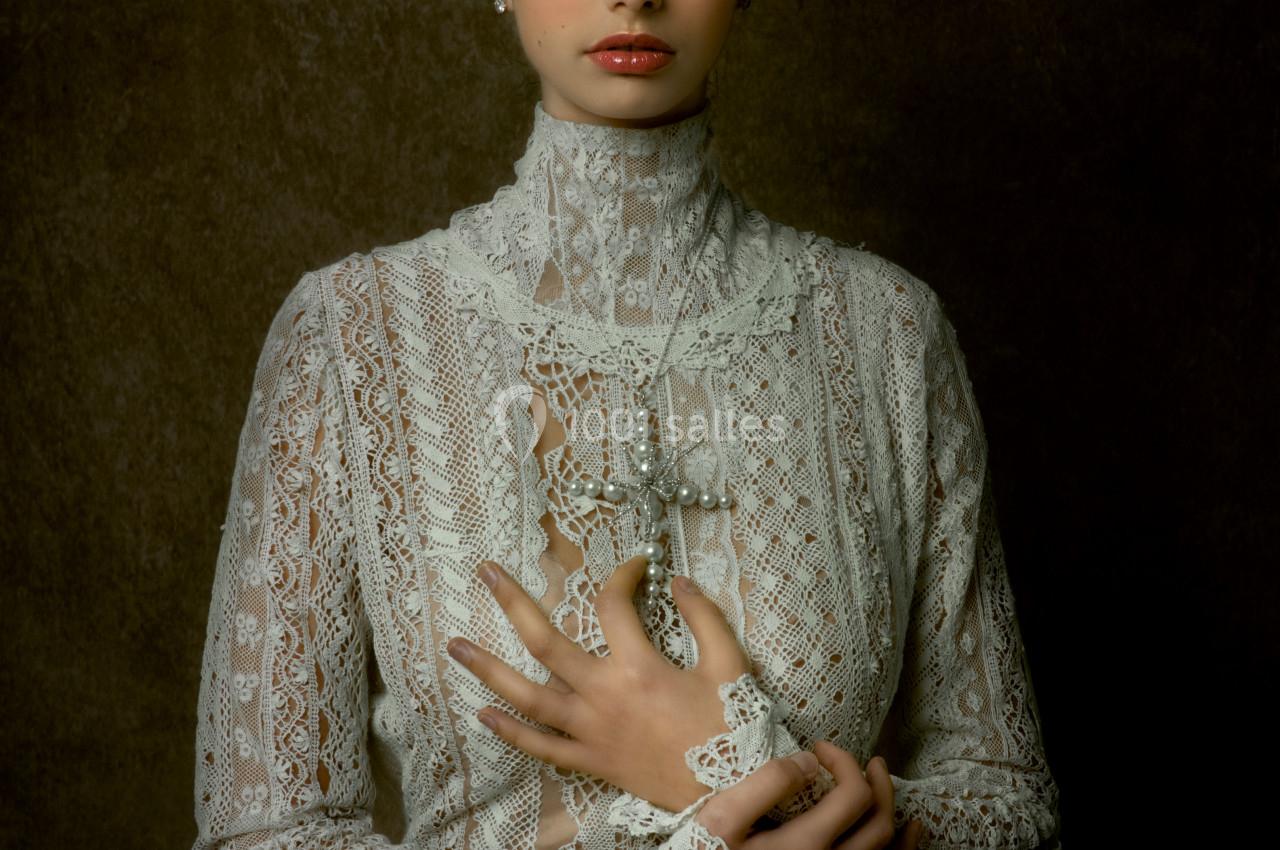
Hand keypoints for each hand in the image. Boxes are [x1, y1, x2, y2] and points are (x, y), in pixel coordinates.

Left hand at [447, 554, 751, 812]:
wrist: (730, 793)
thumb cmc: (732, 728)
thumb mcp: (730, 665)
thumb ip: (704, 616)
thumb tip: (678, 579)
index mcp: (639, 668)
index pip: (614, 605)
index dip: (622, 575)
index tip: (636, 565)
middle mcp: (604, 696)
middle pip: (545, 642)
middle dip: (512, 602)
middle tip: (486, 572)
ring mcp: (591, 731)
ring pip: (527, 696)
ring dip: (488, 669)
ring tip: (455, 646)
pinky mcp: (591, 760)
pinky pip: (540, 746)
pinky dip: (510, 731)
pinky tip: (484, 715)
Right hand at [697, 744, 924, 849]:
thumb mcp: (721, 819)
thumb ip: (765, 784)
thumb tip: (808, 761)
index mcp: (805, 846)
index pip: (853, 795)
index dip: (845, 761)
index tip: (819, 748)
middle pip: (878, 822)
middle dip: (876, 782)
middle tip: (862, 759)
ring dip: (892, 811)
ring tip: (883, 781)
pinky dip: (903, 848)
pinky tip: (912, 830)